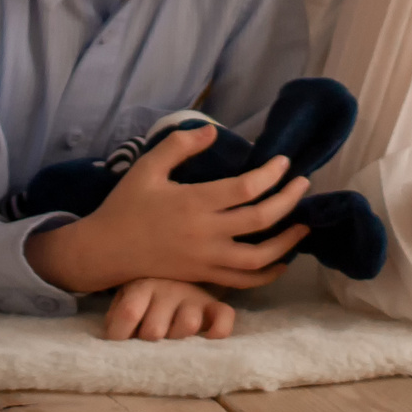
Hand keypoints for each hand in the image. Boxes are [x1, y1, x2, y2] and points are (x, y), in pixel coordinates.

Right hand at [25, 124, 310, 293]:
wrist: (107, 250)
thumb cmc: (126, 205)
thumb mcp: (147, 168)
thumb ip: (179, 146)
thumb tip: (212, 131)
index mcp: (193, 202)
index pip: (246, 188)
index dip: (271, 174)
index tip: (284, 162)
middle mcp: (205, 233)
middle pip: (260, 219)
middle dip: (288, 200)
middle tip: (303, 184)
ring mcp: (207, 259)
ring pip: (260, 257)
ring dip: (287, 242)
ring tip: (303, 225)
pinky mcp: (204, 276)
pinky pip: (244, 281)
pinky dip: (268, 273)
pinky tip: (282, 260)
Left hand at [103, 278, 236, 341]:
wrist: (177, 273)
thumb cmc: (146, 295)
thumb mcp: (125, 298)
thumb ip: (117, 317)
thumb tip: (115, 341)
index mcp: (142, 286)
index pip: (128, 314)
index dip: (120, 335)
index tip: (121, 342)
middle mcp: (168, 289)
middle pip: (155, 329)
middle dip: (148, 341)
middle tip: (148, 340)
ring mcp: (194, 297)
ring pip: (188, 324)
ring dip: (178, 338)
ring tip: (172, 340)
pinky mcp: (215, 306)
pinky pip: (224, 318)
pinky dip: (218, 331)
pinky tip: (207, 338)